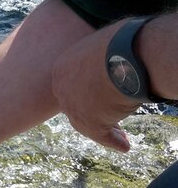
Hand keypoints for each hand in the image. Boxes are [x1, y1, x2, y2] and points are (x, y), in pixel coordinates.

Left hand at [51, 23, 139, 151]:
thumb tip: (111, 54)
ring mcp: (73, 108)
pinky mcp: (91, 124)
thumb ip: (98, 55)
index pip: (70, 85)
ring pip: (88, 123)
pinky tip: (124, 145)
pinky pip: (103, 135)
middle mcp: (61, 90)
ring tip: (121, 137)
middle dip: (90, 112)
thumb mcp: (101, 44)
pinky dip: (114, 141)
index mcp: (61, 68)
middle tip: (106, 115)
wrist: (125, 56)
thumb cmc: (120, 41)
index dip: (84, 92)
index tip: (96, 95)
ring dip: (105, 130)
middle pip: (75, 105)